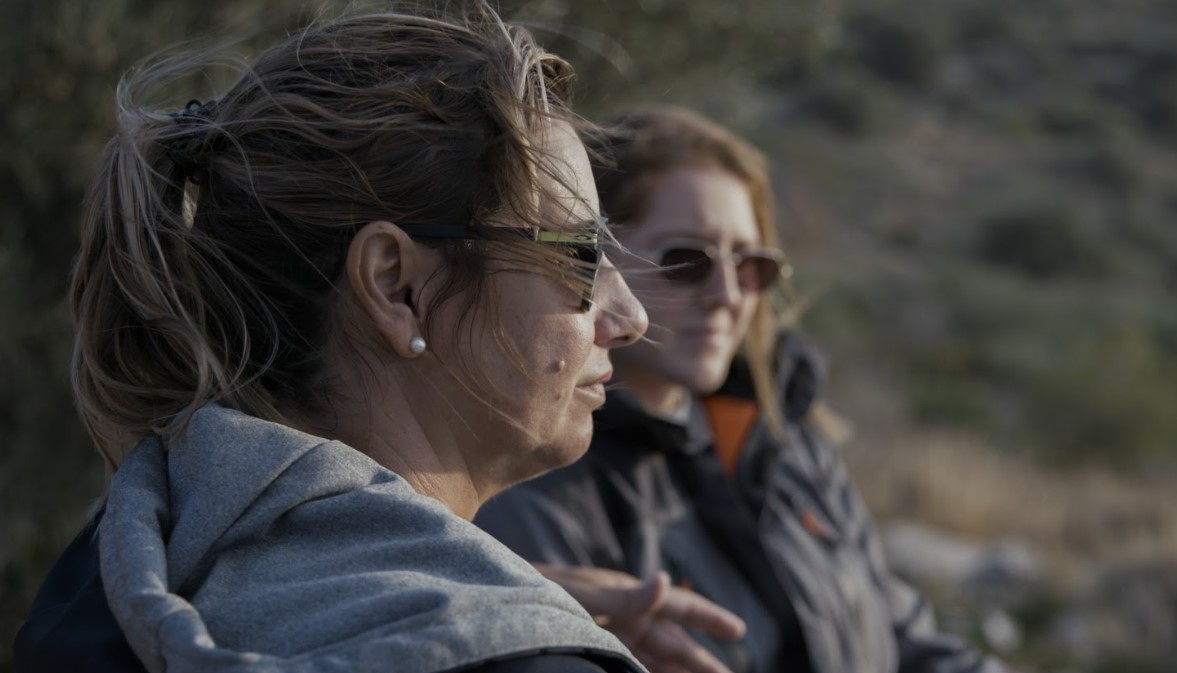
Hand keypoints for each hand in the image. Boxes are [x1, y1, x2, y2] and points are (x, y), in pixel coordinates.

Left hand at [534, 563, 745, 672]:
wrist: (504, 599)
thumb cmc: (542, 590)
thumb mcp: (584, 595)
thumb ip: (625, 595)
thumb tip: (665, 579)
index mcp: (630, 595)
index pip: (679, 606)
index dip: (709, 617)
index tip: (738, 629)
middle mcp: (628, 615)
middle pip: (673, 641)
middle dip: (701, 660)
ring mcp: (614, 634)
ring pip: (657, 658)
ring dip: (680, 672)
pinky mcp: (598, 648)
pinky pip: (632, 666)